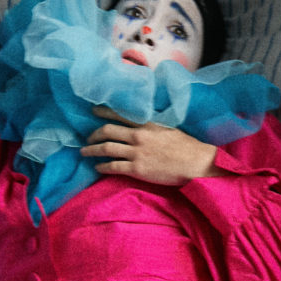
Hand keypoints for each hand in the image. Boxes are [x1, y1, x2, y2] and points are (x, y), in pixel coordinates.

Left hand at [81, 108, 218, 185]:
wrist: (195, 163)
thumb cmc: (186, 147)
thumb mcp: (168, 129)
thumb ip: (152, 127)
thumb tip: (142, 127)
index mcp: (147, 125)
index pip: (120, 115)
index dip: (104, 112)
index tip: (93, 111)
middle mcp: (139, 136)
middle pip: (108, 131)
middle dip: (93, 134)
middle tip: (87, 137)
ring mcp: (136, 153)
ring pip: (106, 148)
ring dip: (92, 150)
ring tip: (85, 152)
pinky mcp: (137, 169)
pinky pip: (113, 167)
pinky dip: (102, 167)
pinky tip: (97, 168)